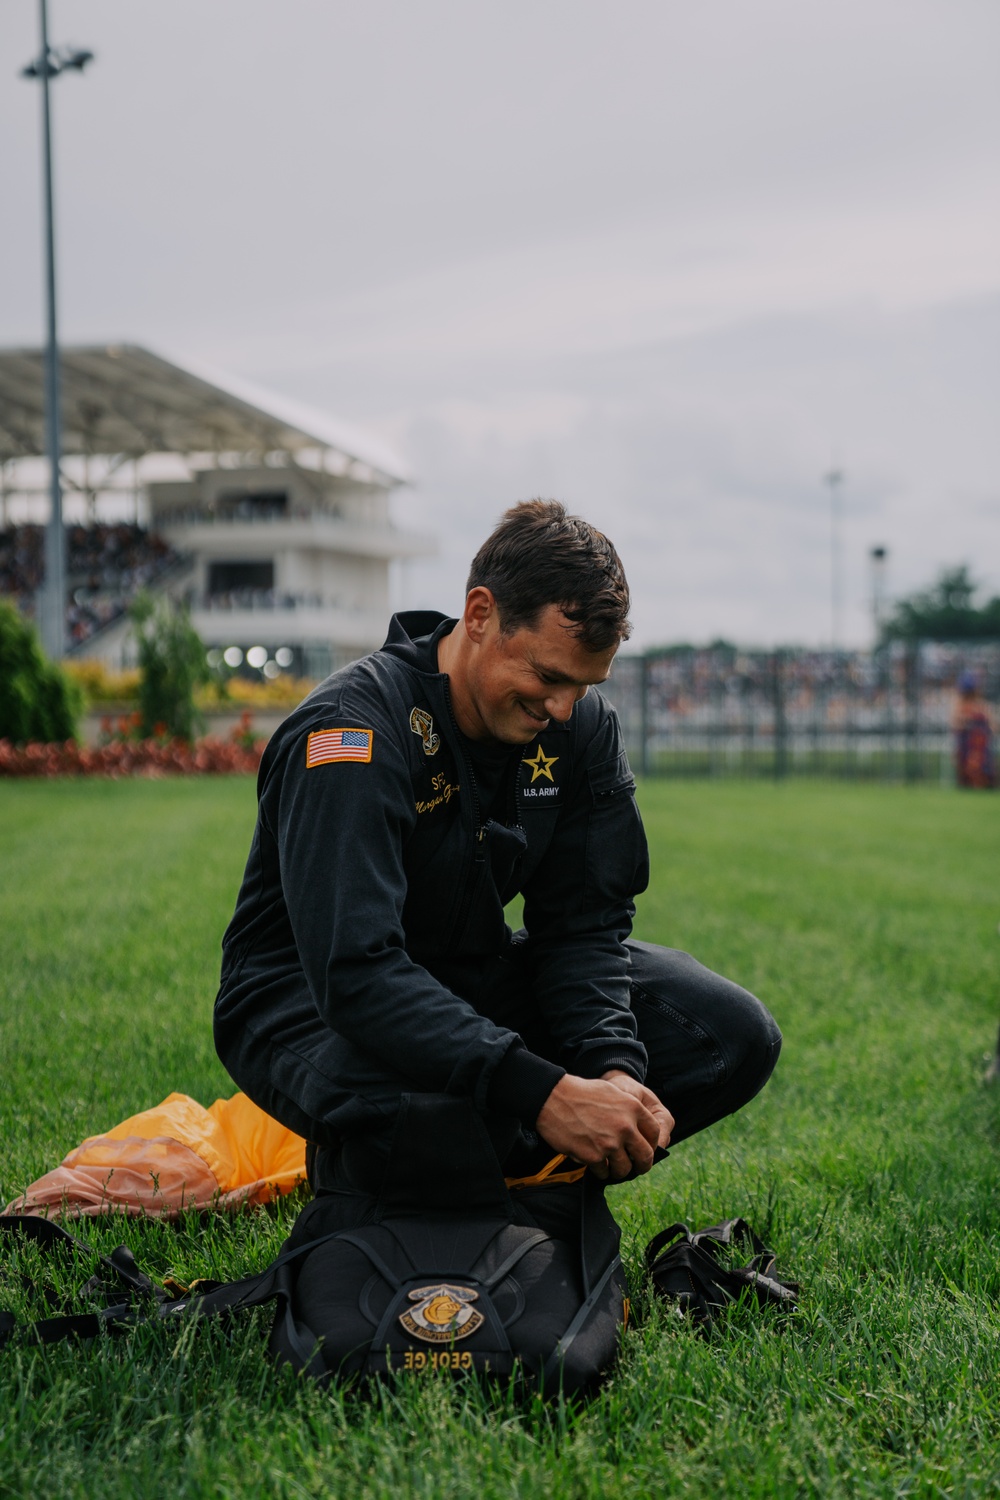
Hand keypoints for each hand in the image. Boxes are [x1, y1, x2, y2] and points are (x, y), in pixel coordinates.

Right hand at [535, 1072, 665, 1181]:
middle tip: (636, 1168)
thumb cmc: (580, 1093)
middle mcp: (626, 1127)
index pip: (655, 1133)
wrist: (553, 1099)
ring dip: (619, 1171)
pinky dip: (600, 1171)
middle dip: (642, 1165)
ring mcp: (610, 1143)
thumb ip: (629, 1109)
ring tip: (611, 1168)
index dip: (653, 1144)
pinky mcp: (594, 1156)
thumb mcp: (611, 1092)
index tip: (647, 1150)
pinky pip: (603, 1172)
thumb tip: (638, 1129)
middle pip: (645, 1155)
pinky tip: (594, 1164)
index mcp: (633, 1108)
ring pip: (624, 1168)